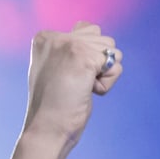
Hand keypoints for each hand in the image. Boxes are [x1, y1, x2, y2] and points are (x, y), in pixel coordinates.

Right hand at [22, 21, 123, 142]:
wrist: (46, 129)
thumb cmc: (54, 108)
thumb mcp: (57, 69)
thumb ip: (71, 48)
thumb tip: (93, 29)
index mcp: (45, 37)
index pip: (87, 30)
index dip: (87, 60)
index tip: (67, 79)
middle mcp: (55, 36)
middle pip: (102, 39)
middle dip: (98, 65)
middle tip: (75, 86)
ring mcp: (69, 45)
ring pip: (112, 50)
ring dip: (104, 74)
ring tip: (80, 88)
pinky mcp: (83, 58)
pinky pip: (114, 66)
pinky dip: (107, 84)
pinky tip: (88, 92)